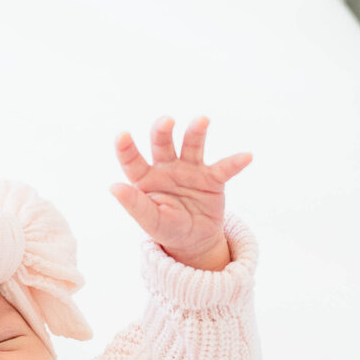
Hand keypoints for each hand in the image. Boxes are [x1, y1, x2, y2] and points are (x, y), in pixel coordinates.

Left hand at [110, 115, 251, 263]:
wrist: (195, 240)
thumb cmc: (167, 227)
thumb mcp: (150, 221)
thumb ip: (135, 204)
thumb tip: (113, 186)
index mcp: (146, 178)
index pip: (132, 160)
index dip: (126, 147)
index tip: (121, 134)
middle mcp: (167, 167)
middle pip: (162, 144)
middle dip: (163, 130)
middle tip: (167, 121)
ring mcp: (190, 170)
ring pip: (192, 146)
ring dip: (196, 132)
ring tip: (202, 120)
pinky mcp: (213, 179)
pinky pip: (224, 169)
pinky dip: (235, 163)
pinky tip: (246, 156)